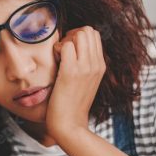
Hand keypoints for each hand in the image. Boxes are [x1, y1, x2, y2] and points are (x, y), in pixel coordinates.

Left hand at [45, 26, 105, 142]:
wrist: (70, 125)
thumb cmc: (73, 105)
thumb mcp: (86, 82)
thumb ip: (85, 66)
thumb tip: (74, 50)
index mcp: (101, 66)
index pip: (95, 35)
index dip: (79, 36)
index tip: (70, 50)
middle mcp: (96, 64)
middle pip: (88, 30)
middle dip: (73, 34)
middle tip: (63, 50)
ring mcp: (85, 68)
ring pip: (79, 34)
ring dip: (65, 40)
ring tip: (59, 56)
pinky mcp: (70, 72)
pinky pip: (65, 45)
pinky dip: (57, 48)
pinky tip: (55, 61)